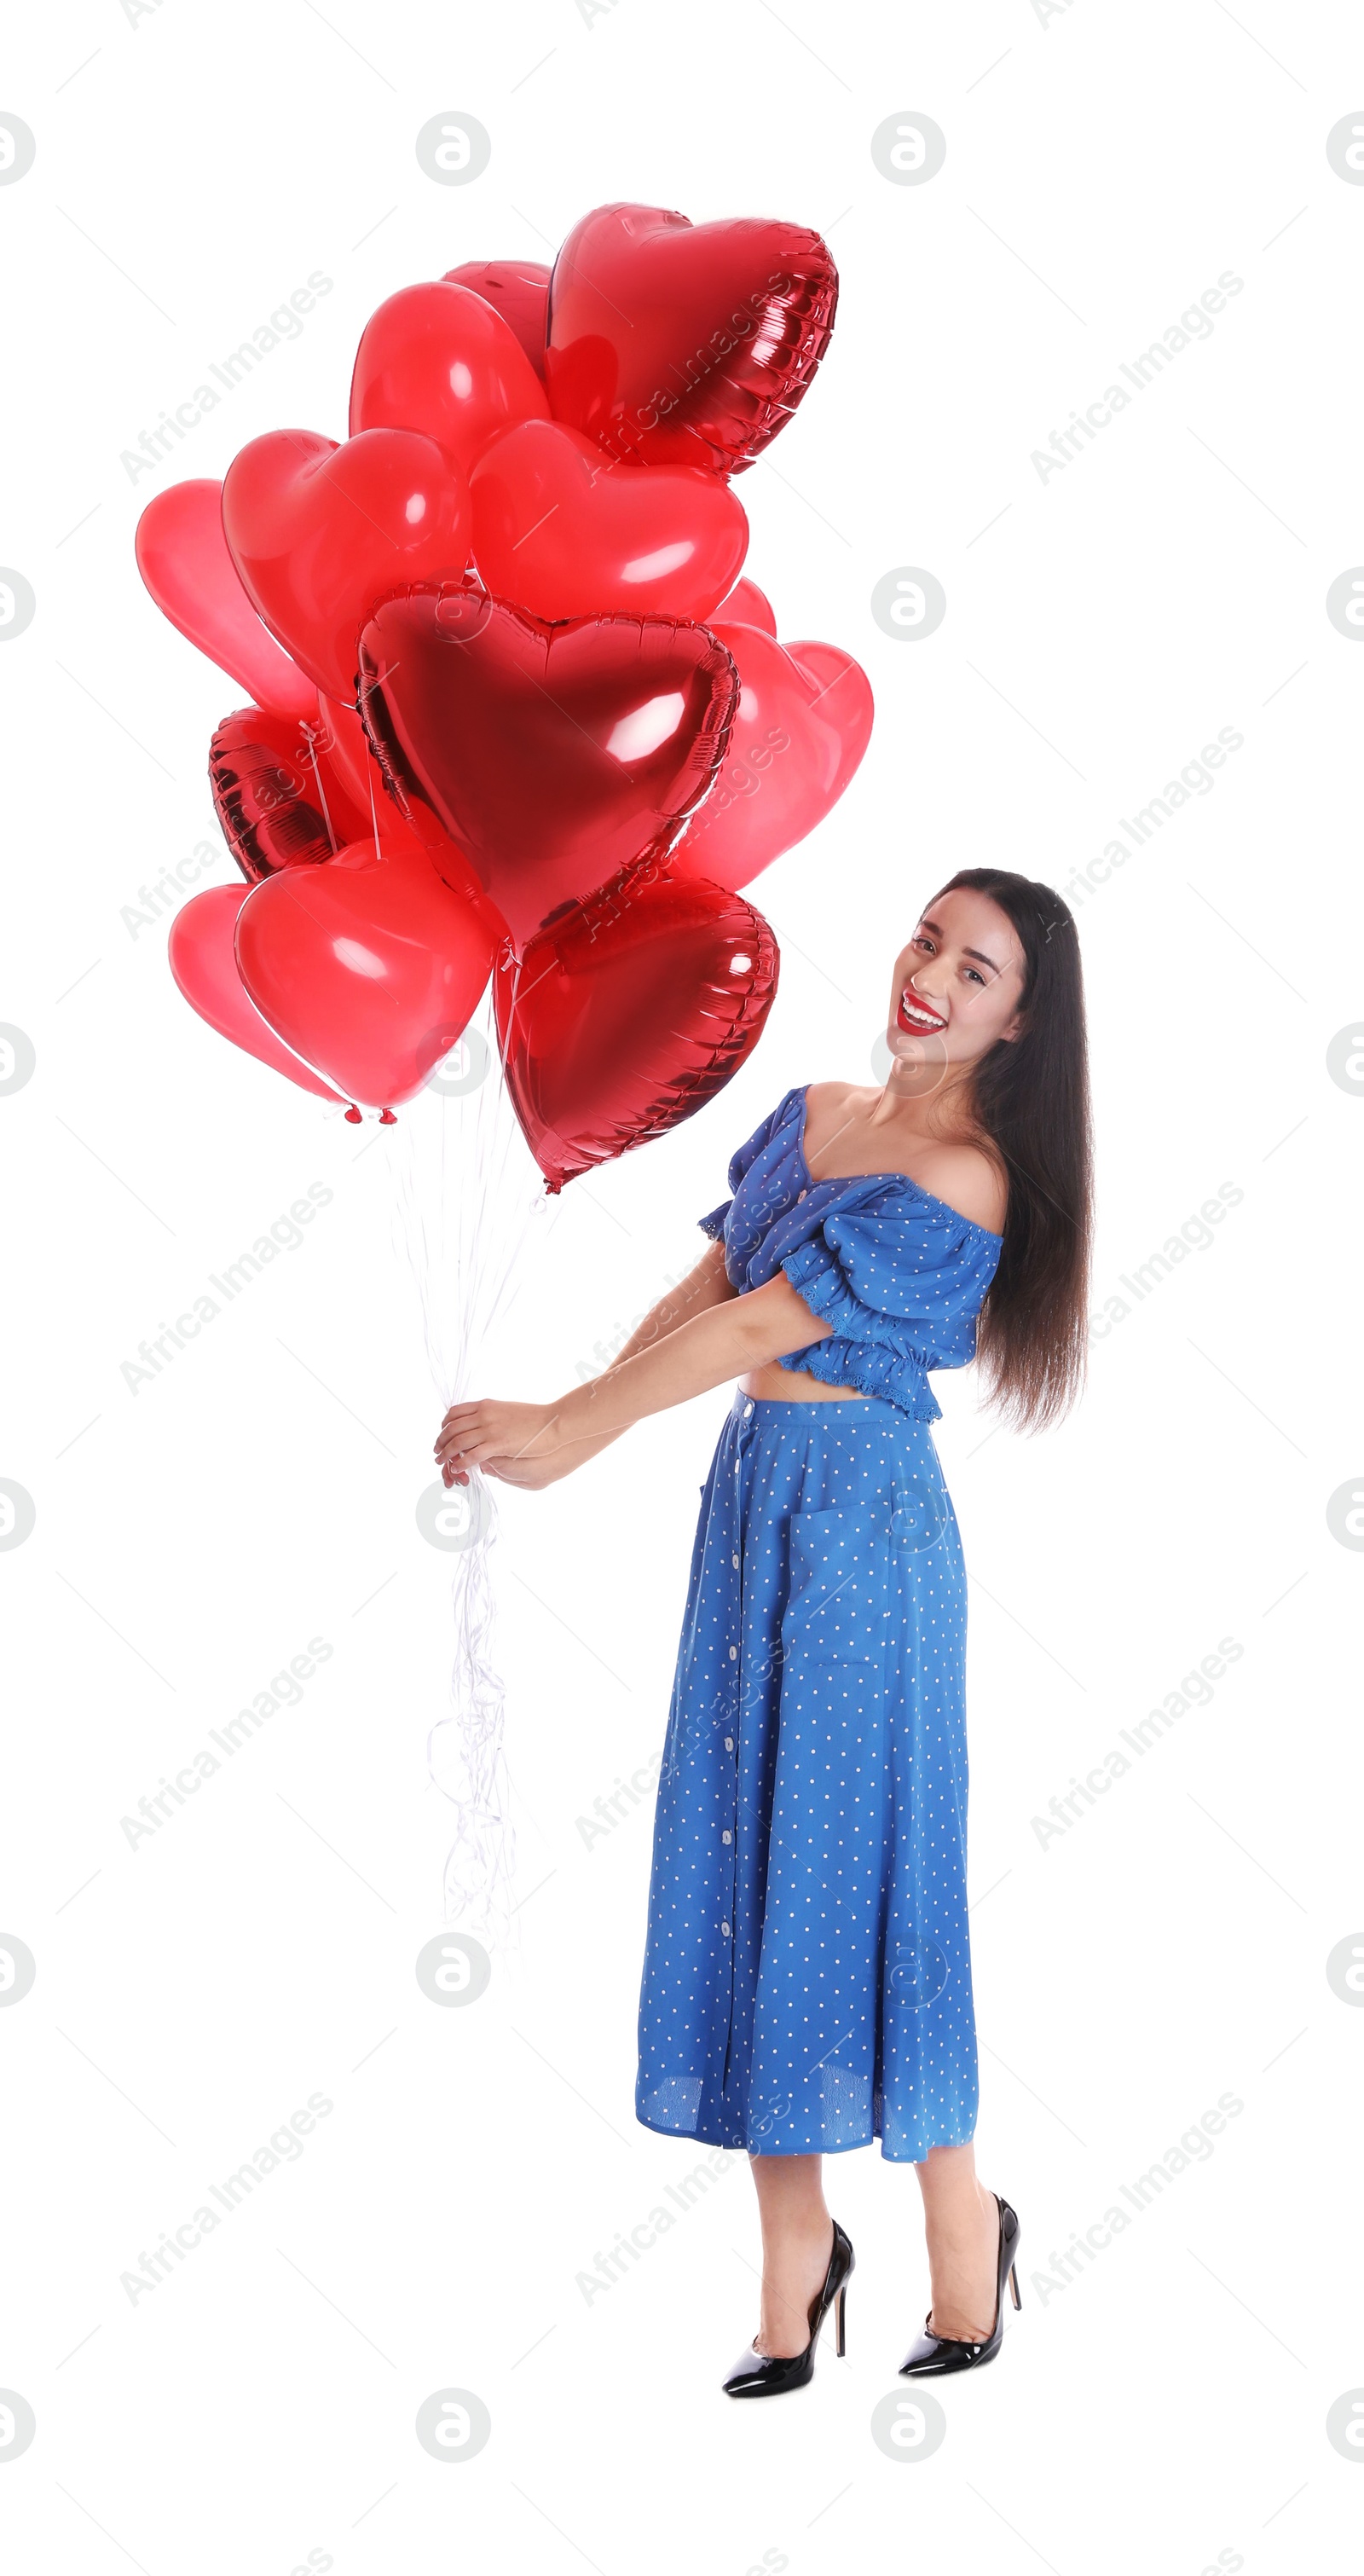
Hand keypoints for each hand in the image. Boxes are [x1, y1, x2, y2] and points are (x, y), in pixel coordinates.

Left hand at [434, 1397, 569, 1489]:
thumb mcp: (507, 1410)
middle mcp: (484, 1415)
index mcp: (485, 1405)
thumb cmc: (535, 1419)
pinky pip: (471, 1455)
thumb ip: (492, 1415)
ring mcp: (490, 1429)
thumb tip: (483, 1425)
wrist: (553, 1422)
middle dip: (440, 1441)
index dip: (444, 1425)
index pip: (454, 1413)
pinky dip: (460, 1463)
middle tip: (436, 1452)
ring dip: (445, 1454)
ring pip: (457, 1442)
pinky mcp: (498, 1444)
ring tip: (441, 1462)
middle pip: (451, 1428)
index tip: (443, 1434)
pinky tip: (456, 1468)